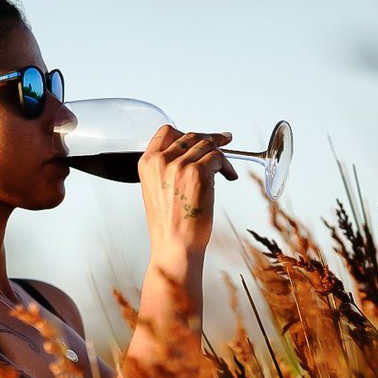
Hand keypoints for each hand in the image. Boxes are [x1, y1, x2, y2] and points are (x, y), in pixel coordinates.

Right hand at [137, 125, 238, 256]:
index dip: (187, 132)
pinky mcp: (199, 172)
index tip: (202, 135)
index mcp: (148, 164)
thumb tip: (192, 154)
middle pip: (191, 136)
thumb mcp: (157, 190)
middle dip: (210, 139)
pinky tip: (230, 177)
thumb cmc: (169, 225)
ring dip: (221, 156)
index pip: (166, 132)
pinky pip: (218, 158)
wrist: (175, 245)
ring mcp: (180, 165)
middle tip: (224, 141)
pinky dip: (227, 166)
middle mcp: (161, 160)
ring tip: (227, 170)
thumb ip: (167, 168)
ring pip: (207, 146)